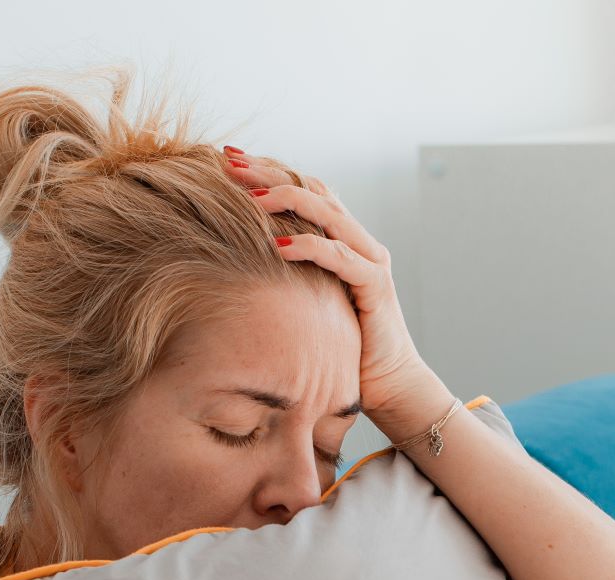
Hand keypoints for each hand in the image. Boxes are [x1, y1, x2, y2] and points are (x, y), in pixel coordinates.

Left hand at [221, 145, 446, 440]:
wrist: (389, 385)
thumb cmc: (343, 348)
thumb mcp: (307, 302)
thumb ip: (286, 276)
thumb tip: (232, 263)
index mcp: (342, 240)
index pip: (304, 189)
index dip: (268, 170)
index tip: (226, 159)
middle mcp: (358, 241)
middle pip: (312, 189)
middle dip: (268, 172)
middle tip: (228, 160)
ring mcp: (370, 261)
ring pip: (327, 213)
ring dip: (285, 200)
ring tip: (248, 196)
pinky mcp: (376, 286)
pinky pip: (339, 258)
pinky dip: (309, 247)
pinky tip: (277, 245)